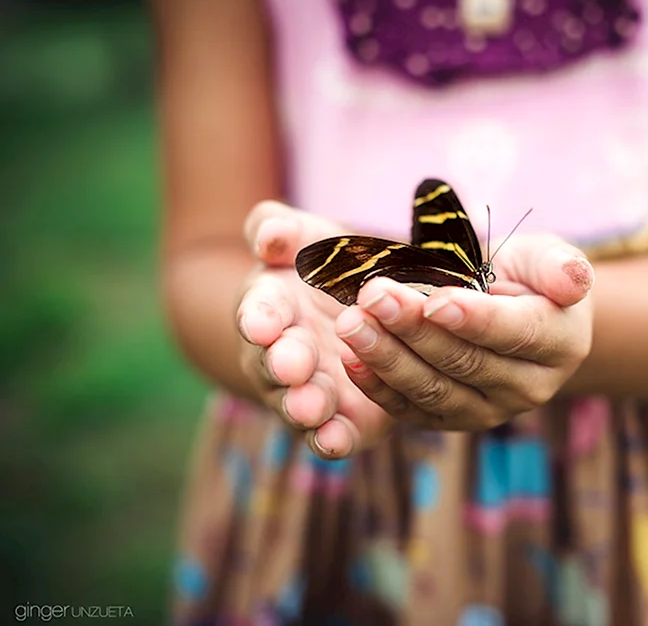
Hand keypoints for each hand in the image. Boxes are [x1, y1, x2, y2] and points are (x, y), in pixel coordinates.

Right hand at [236, 201, 393, 457]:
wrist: (365, 311)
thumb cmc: (328, 267)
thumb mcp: (308, 236)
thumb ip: (279, 229)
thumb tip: (268, 236)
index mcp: (271, 307)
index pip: (258, 311)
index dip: (259, 316)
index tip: (261, 322)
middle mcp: (281, 355)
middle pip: (274, 363)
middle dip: (282, 364)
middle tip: (292, 366)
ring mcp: (308, 391)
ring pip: (298, 403)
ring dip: (303, 406)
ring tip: (312, 408)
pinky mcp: (342, 421)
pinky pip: (331, 435)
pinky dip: (330, 440)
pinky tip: (335, 442)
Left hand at [334, 234, 594, 430]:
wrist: (516, 312)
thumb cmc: (530, 277)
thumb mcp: (549, 259)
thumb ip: (560, 267)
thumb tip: (574, 281)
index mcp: (560, 344)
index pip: (514, 333)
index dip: (474, 319)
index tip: (434, 299)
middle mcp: (528, 388)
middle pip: (465, 362)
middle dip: (415, 329)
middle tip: (373, 296)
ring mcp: (488, 410)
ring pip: (433, 390)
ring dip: (387, 357)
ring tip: (351, 324)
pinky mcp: (450, 418)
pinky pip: (410, 409)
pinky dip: (377, 385)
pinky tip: (350, 357)